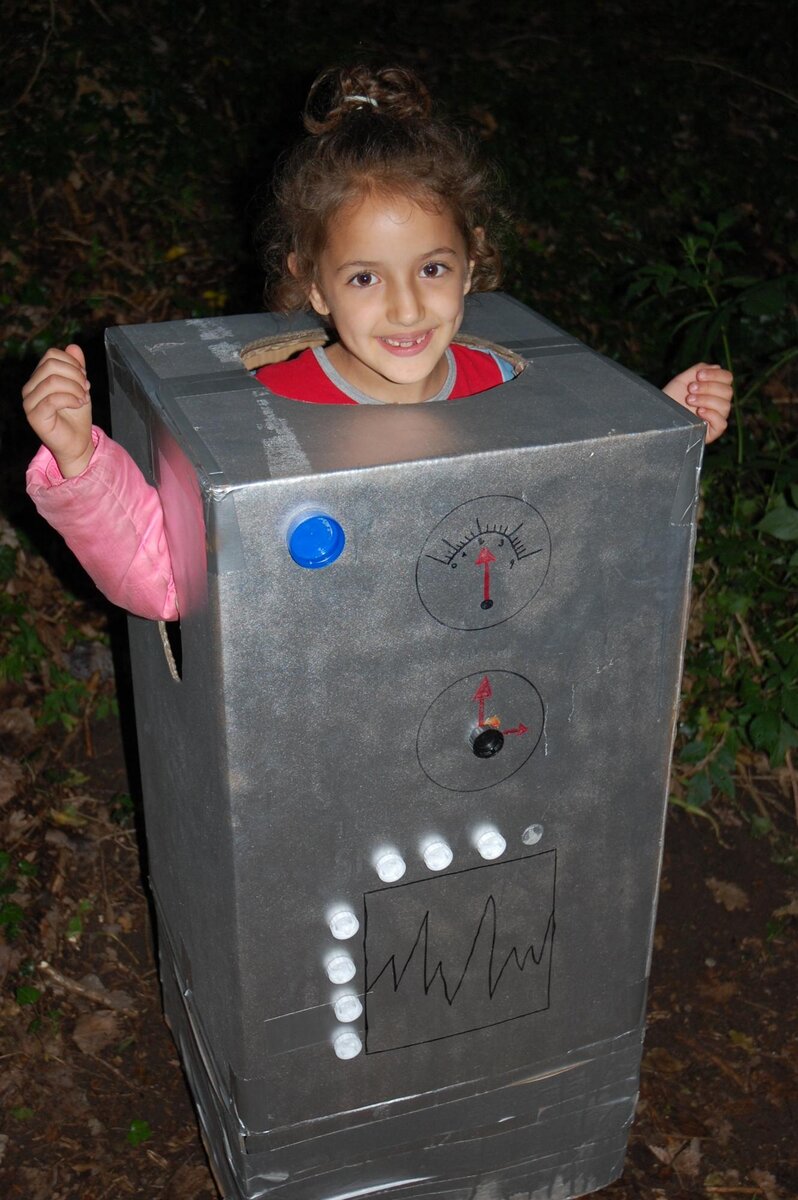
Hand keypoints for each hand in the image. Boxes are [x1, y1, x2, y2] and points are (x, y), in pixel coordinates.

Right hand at [22, 345, 94, 476]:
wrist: (78, 442)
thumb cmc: (77, 416)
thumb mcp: (80, 386)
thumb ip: (76, 367)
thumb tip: (73, 346)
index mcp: (38, 378)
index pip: (51, 355)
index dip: (72, 363)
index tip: (84, 378)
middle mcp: (30, 388)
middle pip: (51, 365)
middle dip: (75, 375)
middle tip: (86, 389)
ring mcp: (29, 402)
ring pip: (52, 381)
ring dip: (75, 388)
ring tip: (83, 398)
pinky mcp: (34, 416)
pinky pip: (52, 399)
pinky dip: (71, 399)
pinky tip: (79, 404)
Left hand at [662, 362, 732, 444]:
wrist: (658, 414)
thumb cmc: (670, 398)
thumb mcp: (682, 380)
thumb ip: (699, 370)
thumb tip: (717, 367)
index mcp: (714, 389)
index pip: (727, 378)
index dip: (716, 375)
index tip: (698, 376)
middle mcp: (718, 403)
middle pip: (727, 391)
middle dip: (708, 387)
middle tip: (691, 389)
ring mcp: (716, 417)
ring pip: (725, 406)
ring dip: (707, 400)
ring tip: (690, 400)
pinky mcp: (712, 431)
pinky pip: (722, 423)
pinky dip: (712, 415)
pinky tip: (699, 412)